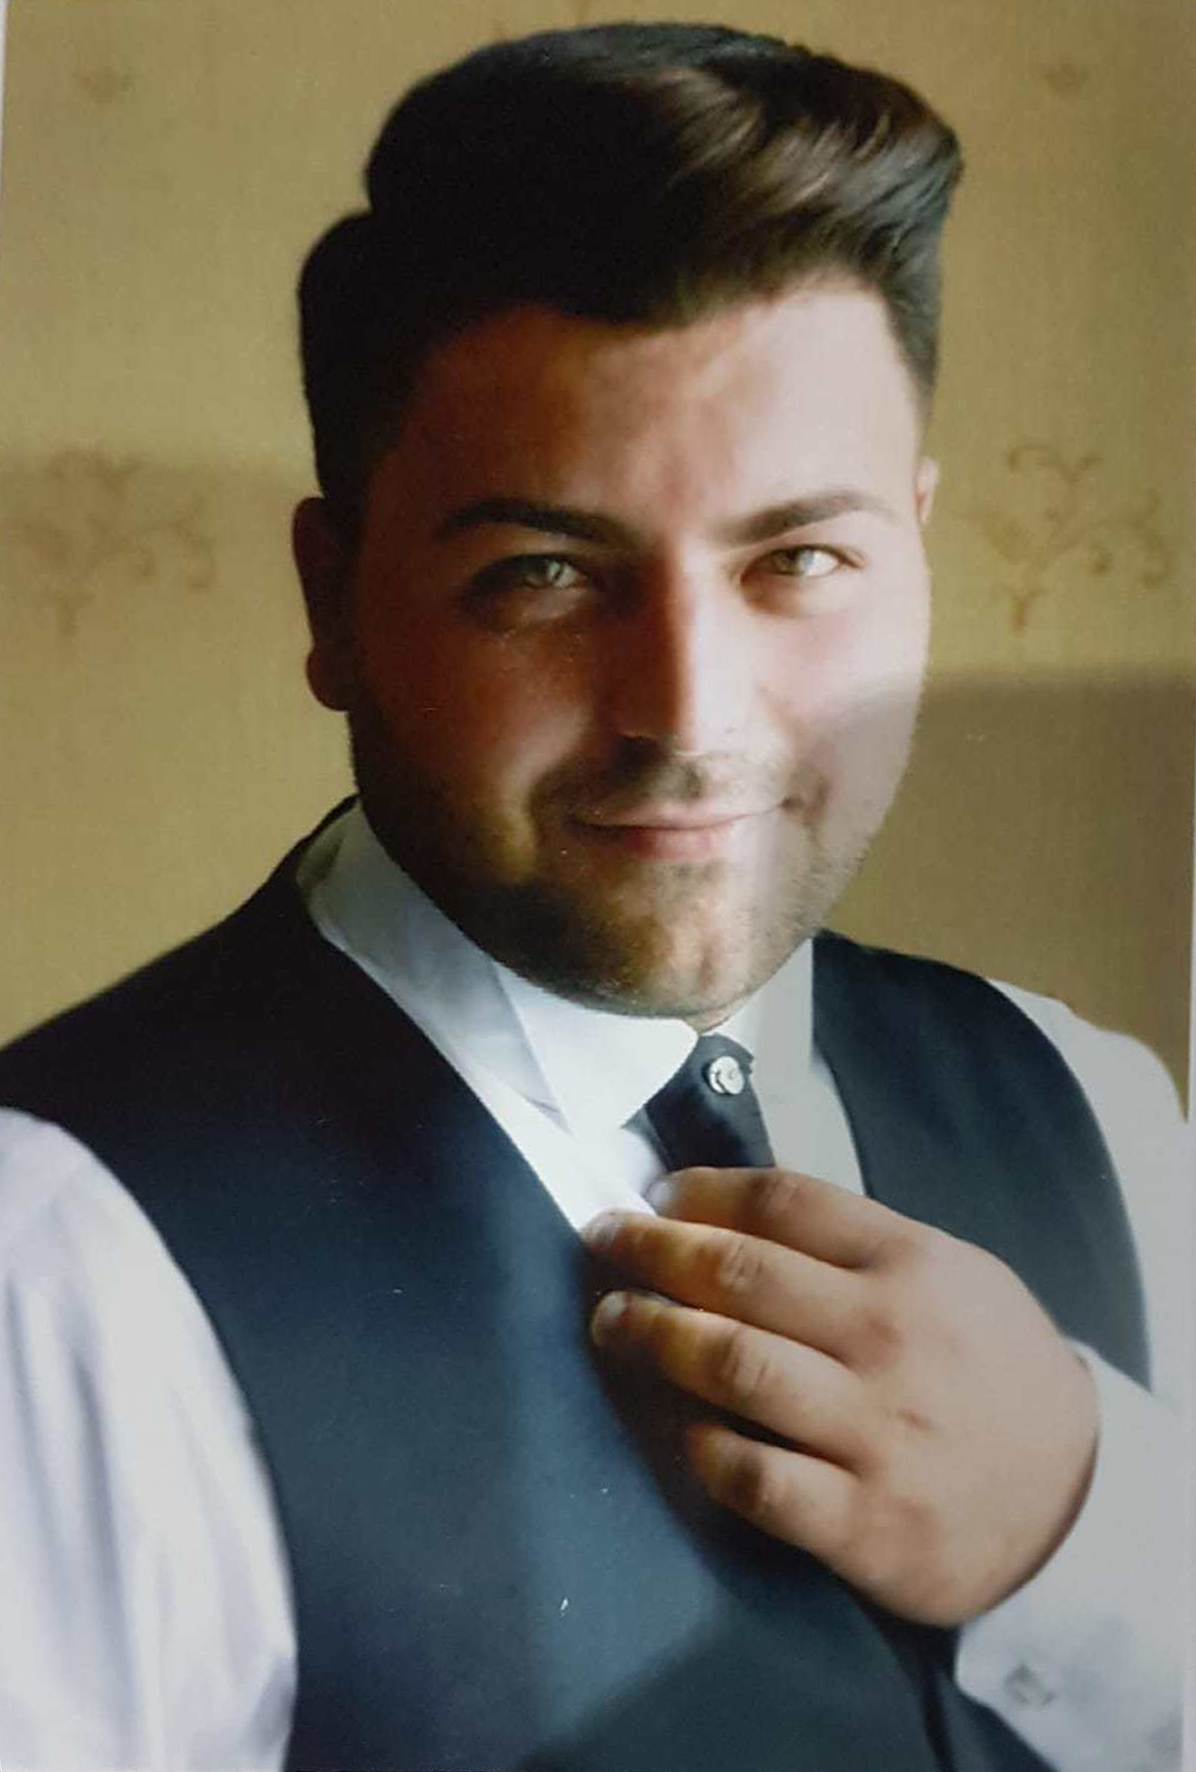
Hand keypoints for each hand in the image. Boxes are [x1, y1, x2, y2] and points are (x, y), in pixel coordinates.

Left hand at [583, 1167, 1097, 1626]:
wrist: (1074, 1499)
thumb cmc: (991, 1370)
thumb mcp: (951, 1276)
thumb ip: (855, 1244)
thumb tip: (731, 1209)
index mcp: (910, 1264)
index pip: (783, 1202)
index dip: (704, 1192)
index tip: (657, 1196)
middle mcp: (889, 1337)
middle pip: (740, 1274)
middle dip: (653, 1251)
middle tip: (604, 1240)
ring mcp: (875, 1432)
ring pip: (733, 1366)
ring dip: (654, 1335)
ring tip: (613, 1320)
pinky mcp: (863, 1522)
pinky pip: (755, 1478)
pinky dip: (704, 1448)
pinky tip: (679, 1427)